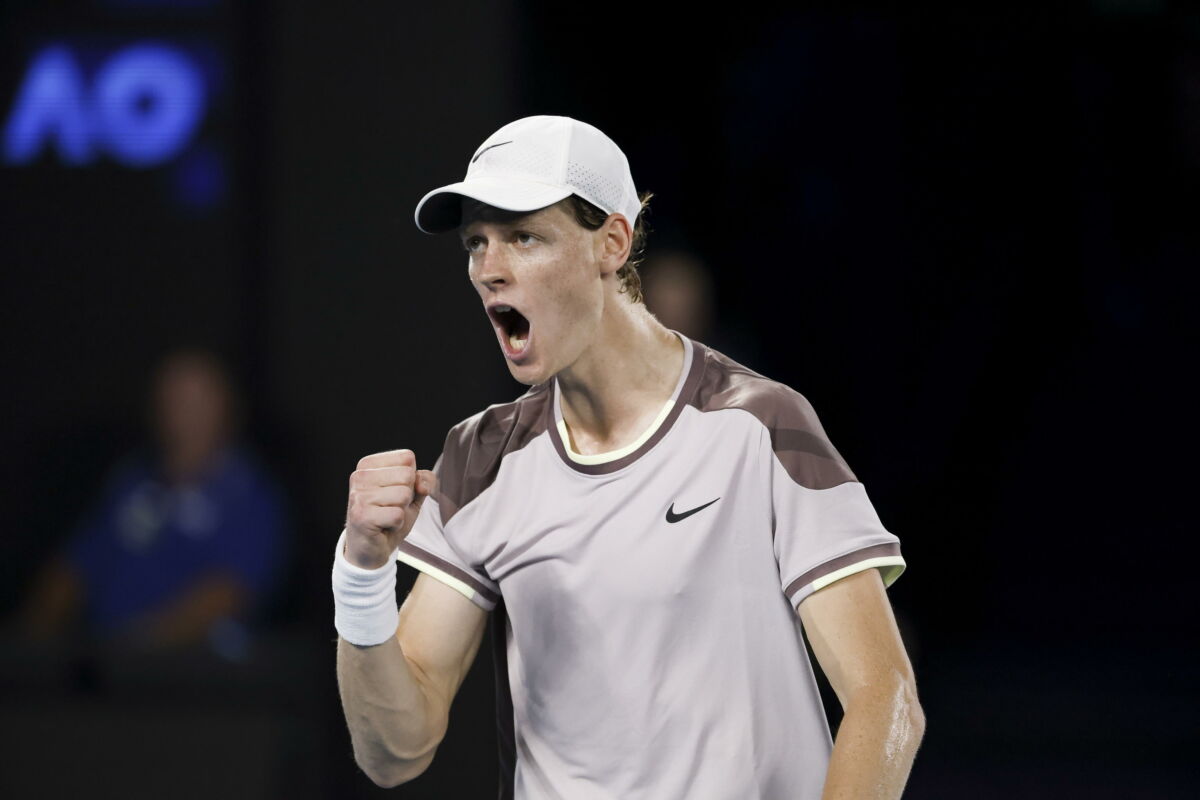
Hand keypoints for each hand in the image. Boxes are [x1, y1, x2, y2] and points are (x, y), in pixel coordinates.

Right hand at [344, 449, 436, 568]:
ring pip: (404, 495)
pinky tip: (384, 526)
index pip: (407, 458)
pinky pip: (398, 515)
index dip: (411, 479)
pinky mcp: (361, 516)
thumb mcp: (412, 494)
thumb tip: (422, 485)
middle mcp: (360, 476)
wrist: (370, 549)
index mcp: (369, 464)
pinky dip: (397, 524)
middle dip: (407, 496)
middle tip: (390, 507)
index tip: (395, 492)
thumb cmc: (389, 516)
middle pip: (407, 475)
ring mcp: (359, 496)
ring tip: (387, 516)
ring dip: (402, 511)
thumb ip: (424, 479)